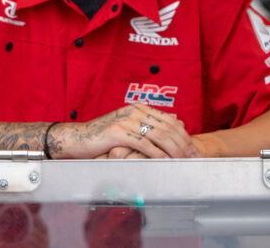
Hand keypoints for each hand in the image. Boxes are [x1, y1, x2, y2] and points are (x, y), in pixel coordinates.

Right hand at [53, 104, 196, 158]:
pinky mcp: (118, 132)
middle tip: (191, 156)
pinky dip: (157, 153)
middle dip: (182, 143)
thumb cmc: (103, 137)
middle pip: (166, 127)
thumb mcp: (127, 127)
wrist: (78, 138)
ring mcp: (126, 120)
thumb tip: (175, 123)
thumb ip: (147, 125)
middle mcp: (134, 111)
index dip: (182, 134)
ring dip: (173, 149)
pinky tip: (165, 161)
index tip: (191, 148)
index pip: (168, 120)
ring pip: (158, 135)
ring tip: (182, 160)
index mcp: (139, 108)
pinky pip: (143, 144)